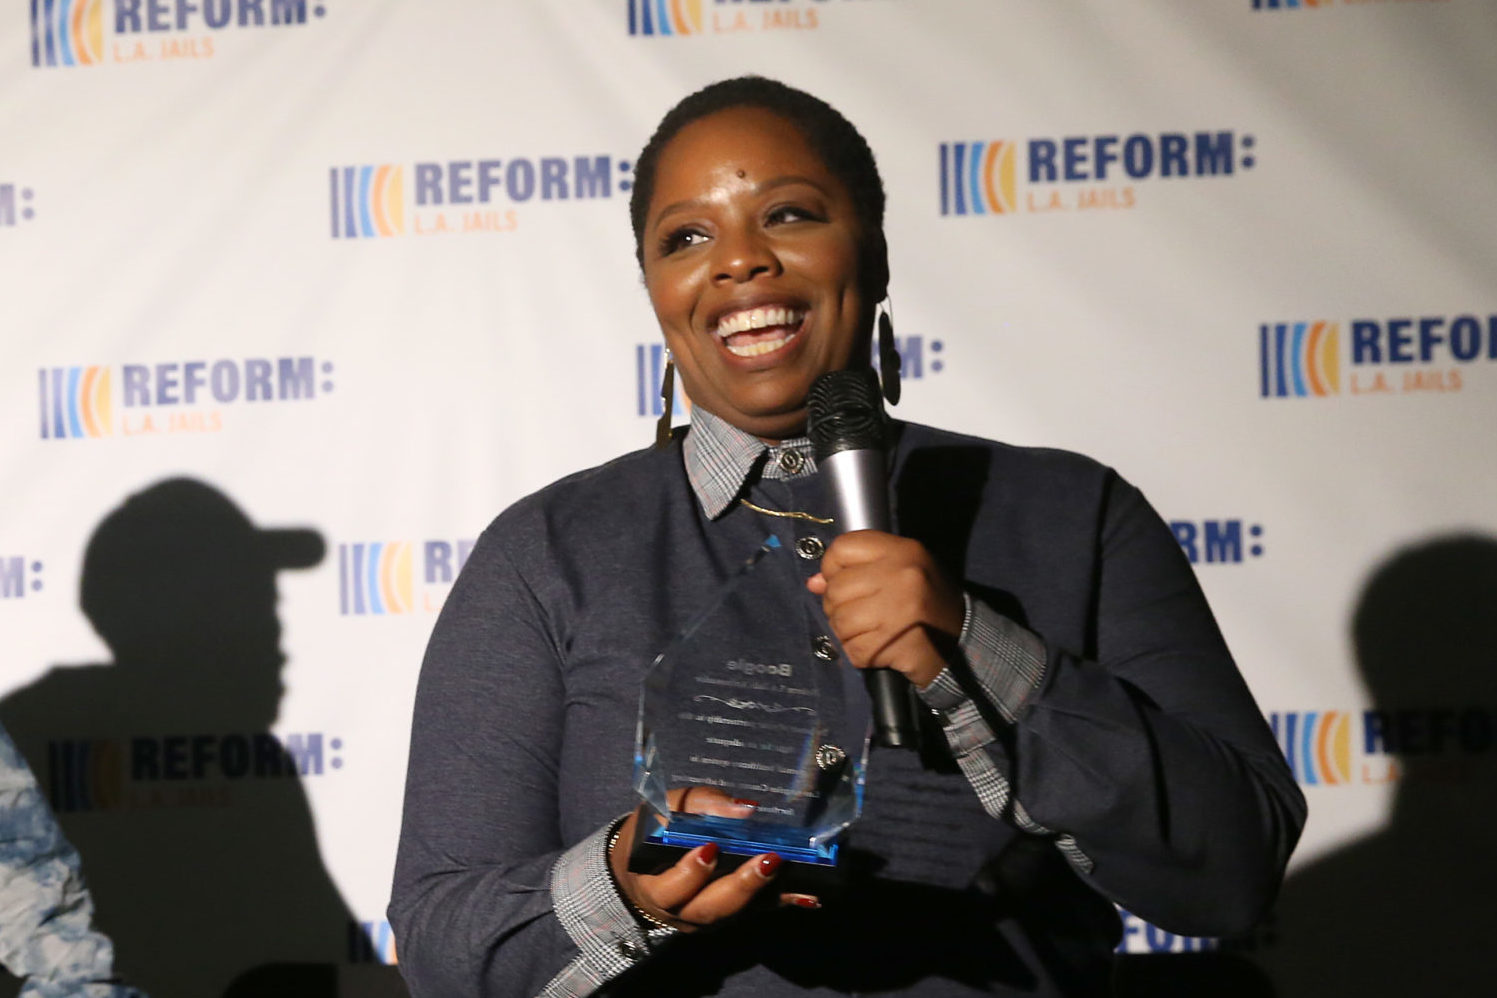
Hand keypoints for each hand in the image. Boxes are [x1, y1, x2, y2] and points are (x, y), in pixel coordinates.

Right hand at [609, 787, 812, 930]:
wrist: (644, 867)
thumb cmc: (653, 832)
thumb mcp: (662, 810)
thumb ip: (699, 805)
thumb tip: (745, 809)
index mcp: (655, 886)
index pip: (670, 889)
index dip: (690, 873)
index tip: (711, 848)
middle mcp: (682, 911)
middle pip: (710, 908)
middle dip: (741, 886)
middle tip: (767, 861)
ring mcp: (708, 917)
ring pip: (737, 913)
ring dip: (768, 895)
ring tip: (797, 879)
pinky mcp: (731, 914)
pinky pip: (757, 910)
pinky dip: (782, 901)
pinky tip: (809, 893)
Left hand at [806, 530, 964, 688]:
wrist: (963, 645)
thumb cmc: (925, 605)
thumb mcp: (899, 574)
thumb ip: (857, 571)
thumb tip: (814, 582)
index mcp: (904, 551)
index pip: (844, 547)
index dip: (832, 567)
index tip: (841, 581)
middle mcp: (903, 574)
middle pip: (836, 587)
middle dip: (838, 606)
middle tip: (858, 614)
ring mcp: (900, 609)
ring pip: (840, 620)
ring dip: (847, 632)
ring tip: (868, 632)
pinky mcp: (895, 642)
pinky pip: (852, 648)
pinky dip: (858, 653)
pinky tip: (877, 648)